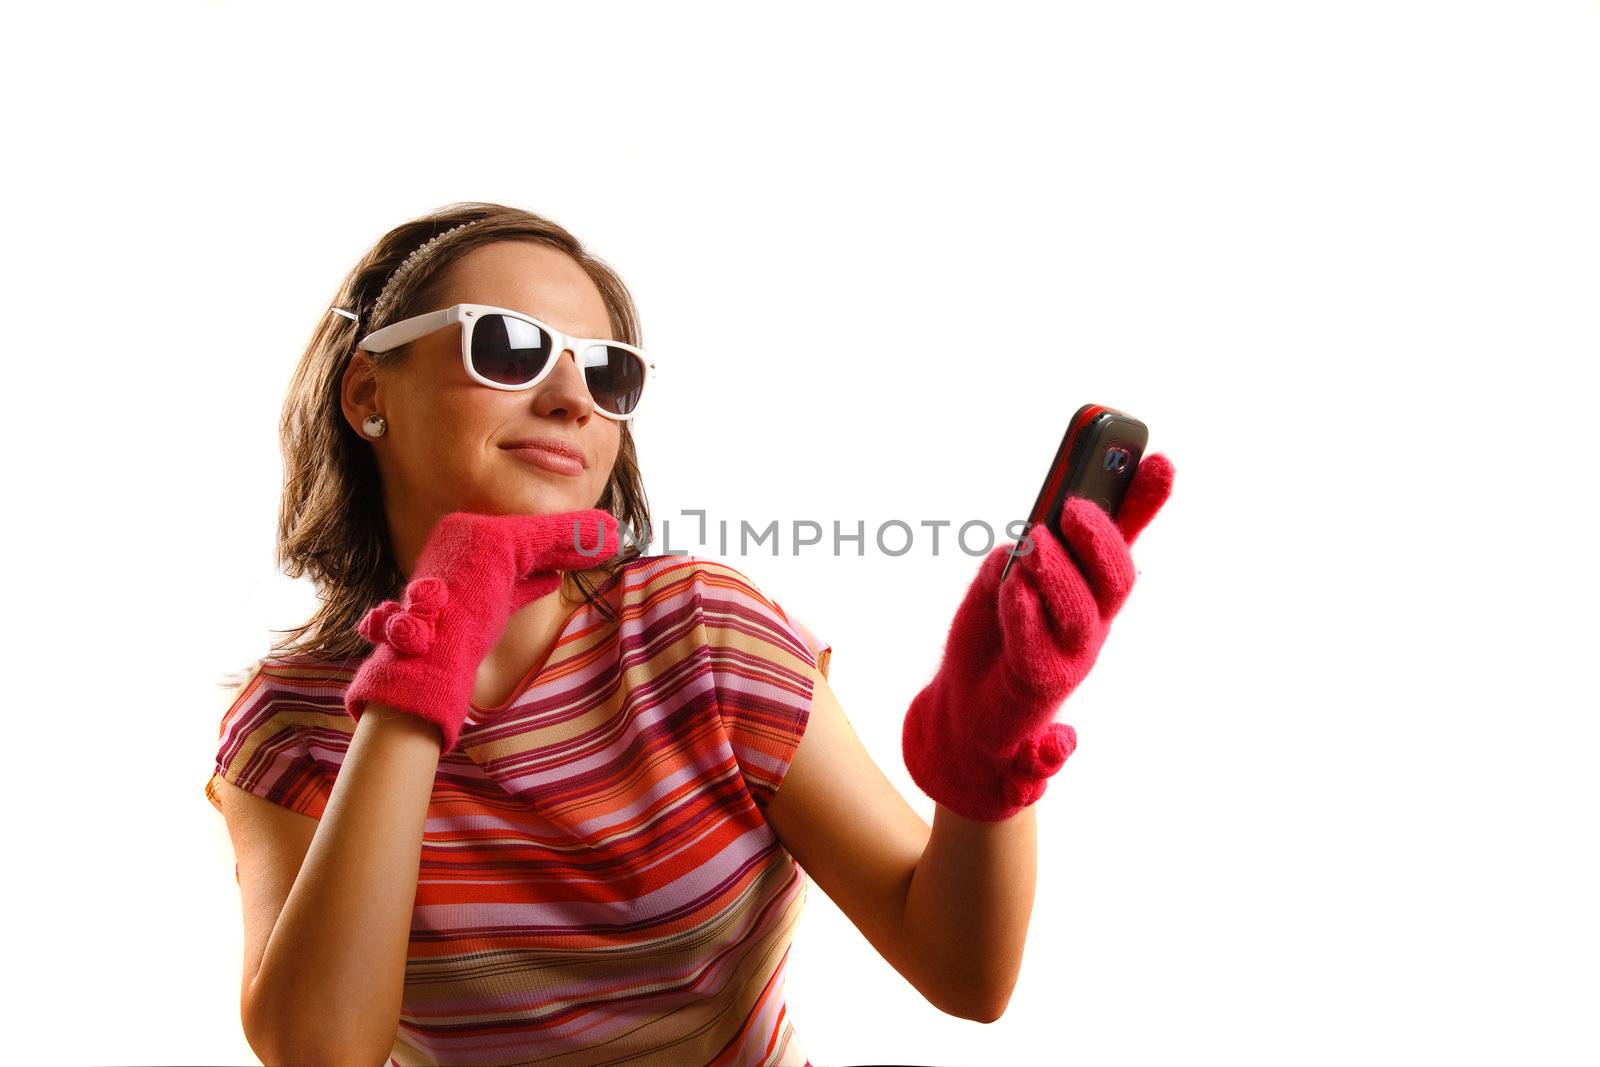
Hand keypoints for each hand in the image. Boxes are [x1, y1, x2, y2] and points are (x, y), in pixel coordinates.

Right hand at [346, 508, 619, 754]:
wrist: (426, 660)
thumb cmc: (451, 642)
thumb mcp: (492, 607)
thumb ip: (520, 587)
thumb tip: (552, 576)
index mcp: (453, 542)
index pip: (512, 543)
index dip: (550, 550)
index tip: (578, 555)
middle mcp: (460, 530)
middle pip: (528, 537)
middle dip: (567, 542)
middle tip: (607, 540)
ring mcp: (476, 533)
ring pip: (541, 534)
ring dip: (580, 538)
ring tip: (613, 538)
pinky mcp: (496, 542)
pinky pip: (548, 536)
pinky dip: (579, 537)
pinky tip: (606, 541)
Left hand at [902, 453, 1174, 820]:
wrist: (961, 712)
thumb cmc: (990, 638)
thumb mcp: (1001, 580)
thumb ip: (1015, 560)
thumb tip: (1032, 537)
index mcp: (1088, 591)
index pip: (1123, 541)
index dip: (1144, 503)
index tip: (1159, 458)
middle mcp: (1090, 624)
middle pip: (1118, 580)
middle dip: (1103, 539)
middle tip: (1073, 506)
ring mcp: (1069, 657)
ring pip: (1084, 615)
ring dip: (1060, 573)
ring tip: (1034, 543)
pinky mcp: (1039, 686)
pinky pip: (1039, 649)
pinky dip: (1026, 613)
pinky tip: (1012, 588)